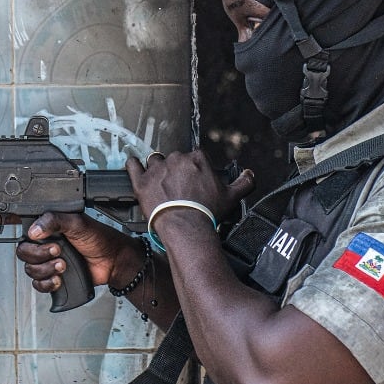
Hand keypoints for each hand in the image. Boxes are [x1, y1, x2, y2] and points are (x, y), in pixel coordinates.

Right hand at [16, 210, 139, 295]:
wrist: (113, 261)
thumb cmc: (99, 239)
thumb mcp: (77, 223)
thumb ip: (54, 221)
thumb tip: (34, 230)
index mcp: (49, 230)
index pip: (26, 236)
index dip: (33, 242)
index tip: (50, 242)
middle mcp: (46, 246)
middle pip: (25, 254)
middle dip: (40, 256)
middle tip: (58, 252)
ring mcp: (49, 263)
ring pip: (31, 271)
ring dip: (46, 270)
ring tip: (63, 266)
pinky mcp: (54, 278)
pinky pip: (38, 285)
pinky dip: (46, 284)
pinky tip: (58, 280)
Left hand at [126, 150, 253, 225]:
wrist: (186, 227)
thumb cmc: (207, 212)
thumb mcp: (232, 197)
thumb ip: (245, 182)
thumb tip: (250, 174)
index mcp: (197, 158)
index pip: (195, 156)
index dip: (194, 169)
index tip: (194, 180)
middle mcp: (176, 159)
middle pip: (175, 158)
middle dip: (176, 170)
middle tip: (178, 187)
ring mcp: (157, 169)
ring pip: (155, 161)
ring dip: (157, 168)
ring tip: (160, 182)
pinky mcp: (141, 181)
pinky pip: (133, 165)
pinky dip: (133, 165)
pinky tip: (134, 166)